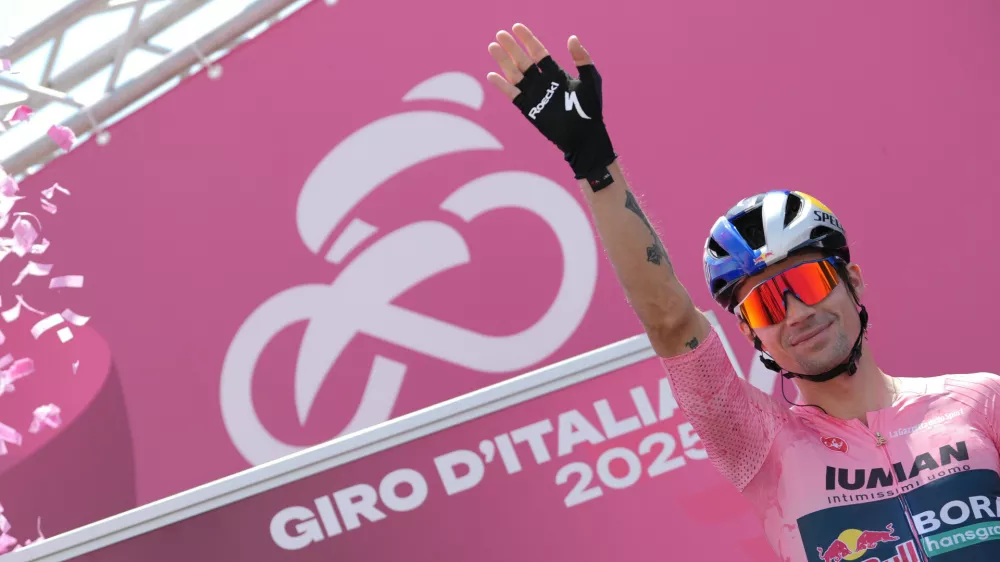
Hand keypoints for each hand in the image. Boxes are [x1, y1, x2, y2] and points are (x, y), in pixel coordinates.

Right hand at [487, 23, 616, 189]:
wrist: (585, 136)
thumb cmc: (591, 108)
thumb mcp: (590, 79)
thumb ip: (582, 58)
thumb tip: (571, 38)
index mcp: (556, 74)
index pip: (539, 52)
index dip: (528, 40)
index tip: (516, 27)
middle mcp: (543, 83)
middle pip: (523, 61)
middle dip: (511, 47)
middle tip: (500, 34)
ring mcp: (535, 95)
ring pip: (515, 75)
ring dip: (503, 61)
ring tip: (492, 47)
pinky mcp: (529, 109)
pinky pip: (513, 95)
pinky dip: (503, 86)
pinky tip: (492, 75)